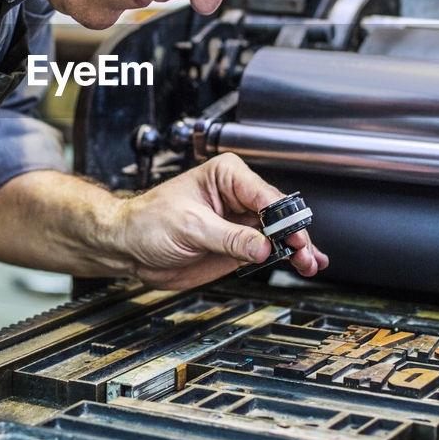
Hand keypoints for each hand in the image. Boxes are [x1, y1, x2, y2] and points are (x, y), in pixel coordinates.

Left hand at [111, 153, 328, 288]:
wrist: (128, 246)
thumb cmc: (147, 222)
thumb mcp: (189, 227)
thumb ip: (228, 238)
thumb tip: (261, 247)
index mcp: (227, 175)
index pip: (265, 195)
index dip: (283, 218)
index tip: (293, 237)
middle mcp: (238, 195)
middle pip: (279, 214)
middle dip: (296, 235)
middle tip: (306, 255)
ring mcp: (240, 222)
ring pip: (279, 234)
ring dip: (297, 249)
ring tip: (310, 264)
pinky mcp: (238, 245)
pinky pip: (269, 250)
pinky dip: (288, 257)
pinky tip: (307, 263)